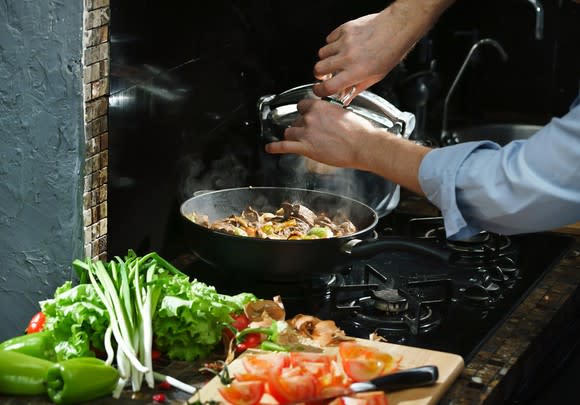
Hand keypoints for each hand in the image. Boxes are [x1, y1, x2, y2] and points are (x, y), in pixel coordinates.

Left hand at [264, 99, 376, 170]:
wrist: (363, 145)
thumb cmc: (358, 131)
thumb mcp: (343, 113)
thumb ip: (330, 113)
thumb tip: (327, 117)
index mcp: (319, 106)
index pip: (302, 105)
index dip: (305, 112)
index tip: (306, 116)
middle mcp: (310, 117)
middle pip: (296, 120)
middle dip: (302, 127)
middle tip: (312, 133)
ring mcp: (306, 133)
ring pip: (290, 132)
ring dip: (294, 136)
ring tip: (301, 141)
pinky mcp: (305, 147)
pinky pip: (284, 146)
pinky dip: (275, 147)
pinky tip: (270, 148)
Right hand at [313, 0, 454, 102]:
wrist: (397, 28)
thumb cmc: (390, 51)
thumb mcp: (376, 77)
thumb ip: (357, 88)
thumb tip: (346, 97)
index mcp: (356, 72)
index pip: (328, 87)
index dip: (319, 91)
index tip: (319, 90)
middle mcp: (348, 57)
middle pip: (318, 69)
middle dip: (319, 74)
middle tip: (325, 75)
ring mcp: (344, 42)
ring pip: (322, 53)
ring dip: (326, 58)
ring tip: (337, 59)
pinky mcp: (344, 29)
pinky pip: (329, 39)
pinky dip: (332, 44)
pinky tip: (342, 46)